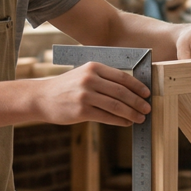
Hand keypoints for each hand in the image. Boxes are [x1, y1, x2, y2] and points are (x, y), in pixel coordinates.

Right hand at [35, 62, 151, 125]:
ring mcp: (85, 95)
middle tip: (147, 109)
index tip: (147, 94)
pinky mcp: (81, 111)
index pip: (122, 77)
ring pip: (116, 105)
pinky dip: (119, 121)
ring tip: (140, 118)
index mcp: (93, 67)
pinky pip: (106, 116)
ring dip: (131, 113)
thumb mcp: (84, 74)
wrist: (42, 97)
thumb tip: (130, 90)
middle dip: (137, 102)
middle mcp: (90, 79)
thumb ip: (104, 79)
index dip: (137, 86)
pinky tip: (126, 123)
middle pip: (121, 92)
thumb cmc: (67, 87)